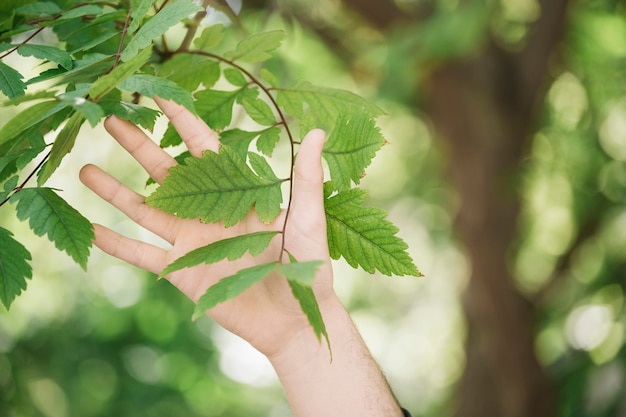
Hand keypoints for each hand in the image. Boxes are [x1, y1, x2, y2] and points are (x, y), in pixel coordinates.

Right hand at [80, 98, 333, 356]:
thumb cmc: (308, 266)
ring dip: (115, 192)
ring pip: (145, 210)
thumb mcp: (307, 217)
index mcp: (235, 193)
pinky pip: (142, 255)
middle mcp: (207, 211)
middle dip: (138, 145)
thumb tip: (318, 131)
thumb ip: (307, 177)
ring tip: (84, 170)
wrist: (294, 318)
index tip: (157, 94)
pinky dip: (117, 245)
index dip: (182, 120)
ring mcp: (191, 241)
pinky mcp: (181, 272)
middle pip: (165, 173)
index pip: (203, 148)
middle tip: (108, 120)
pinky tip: (91, 230)